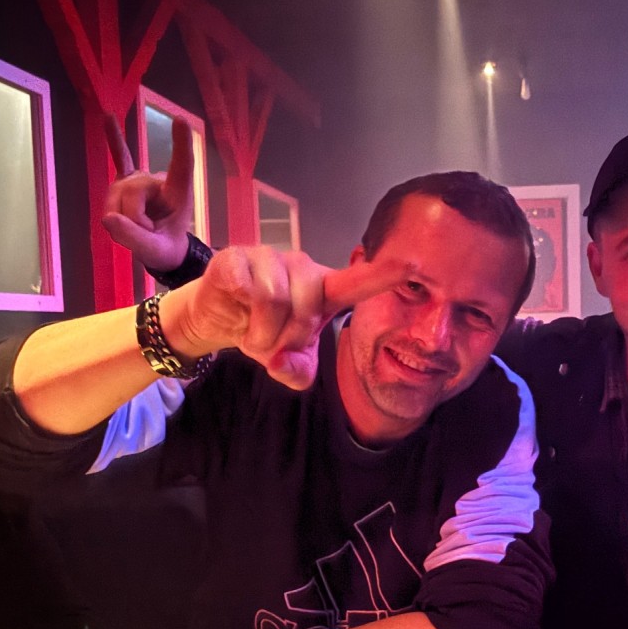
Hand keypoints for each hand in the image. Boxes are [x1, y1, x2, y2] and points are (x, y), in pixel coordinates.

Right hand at [100, 114, 192, 271]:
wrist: (162, 251)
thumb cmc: (165, 249)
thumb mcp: (155, 252)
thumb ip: (135, 239)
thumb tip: (108, 218)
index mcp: (178, 193)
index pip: (182, 165)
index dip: (181, 144)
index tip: (180, 121)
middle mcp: (158, 181)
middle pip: (133, 192)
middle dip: (132, 218)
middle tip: (145, 234)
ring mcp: (140, 181)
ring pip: (116, 195)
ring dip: (119, 218)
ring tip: (135, 229)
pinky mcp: (125, 183)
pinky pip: (119, 160)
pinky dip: (113, 140)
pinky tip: (108, 117)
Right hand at [166, 245, 413, 388]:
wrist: (214, 318)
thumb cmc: (261, 332)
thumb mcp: (285, 363)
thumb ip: (297, 372)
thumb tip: (284, 363)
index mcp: (321, 290)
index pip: (356, 282)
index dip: (382, 274)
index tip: (413, 264)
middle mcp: (300, 267)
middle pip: (306, 307)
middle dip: (287, 337)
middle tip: (270, 342)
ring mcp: (268, 257)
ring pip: (275, 299)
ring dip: (261, 329)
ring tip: (252, 329)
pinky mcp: (237, 257)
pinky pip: (248, 288)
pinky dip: (240, 312)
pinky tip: (235, 309)